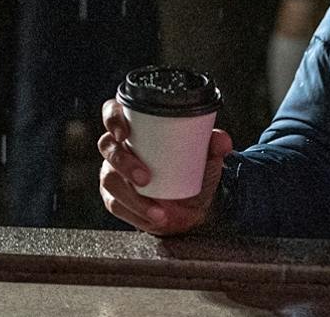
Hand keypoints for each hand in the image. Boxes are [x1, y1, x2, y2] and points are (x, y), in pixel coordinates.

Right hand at [98, 98, 232, 235]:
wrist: (192, 205)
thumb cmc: (192, 169)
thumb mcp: (207, 156)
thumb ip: (215, 144)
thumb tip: (222, 141)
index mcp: (136, 128)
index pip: (113, 112)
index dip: (112, 118)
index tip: (124, 132)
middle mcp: (119, 147)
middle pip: (107, 146)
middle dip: (123, 162)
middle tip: (145, 177)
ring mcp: (114, 173)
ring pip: (109, 179)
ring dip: (131, 197)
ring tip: (158, 209)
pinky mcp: (115, 198)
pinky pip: (116, 204)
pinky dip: (136, 213)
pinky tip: (155, 216)